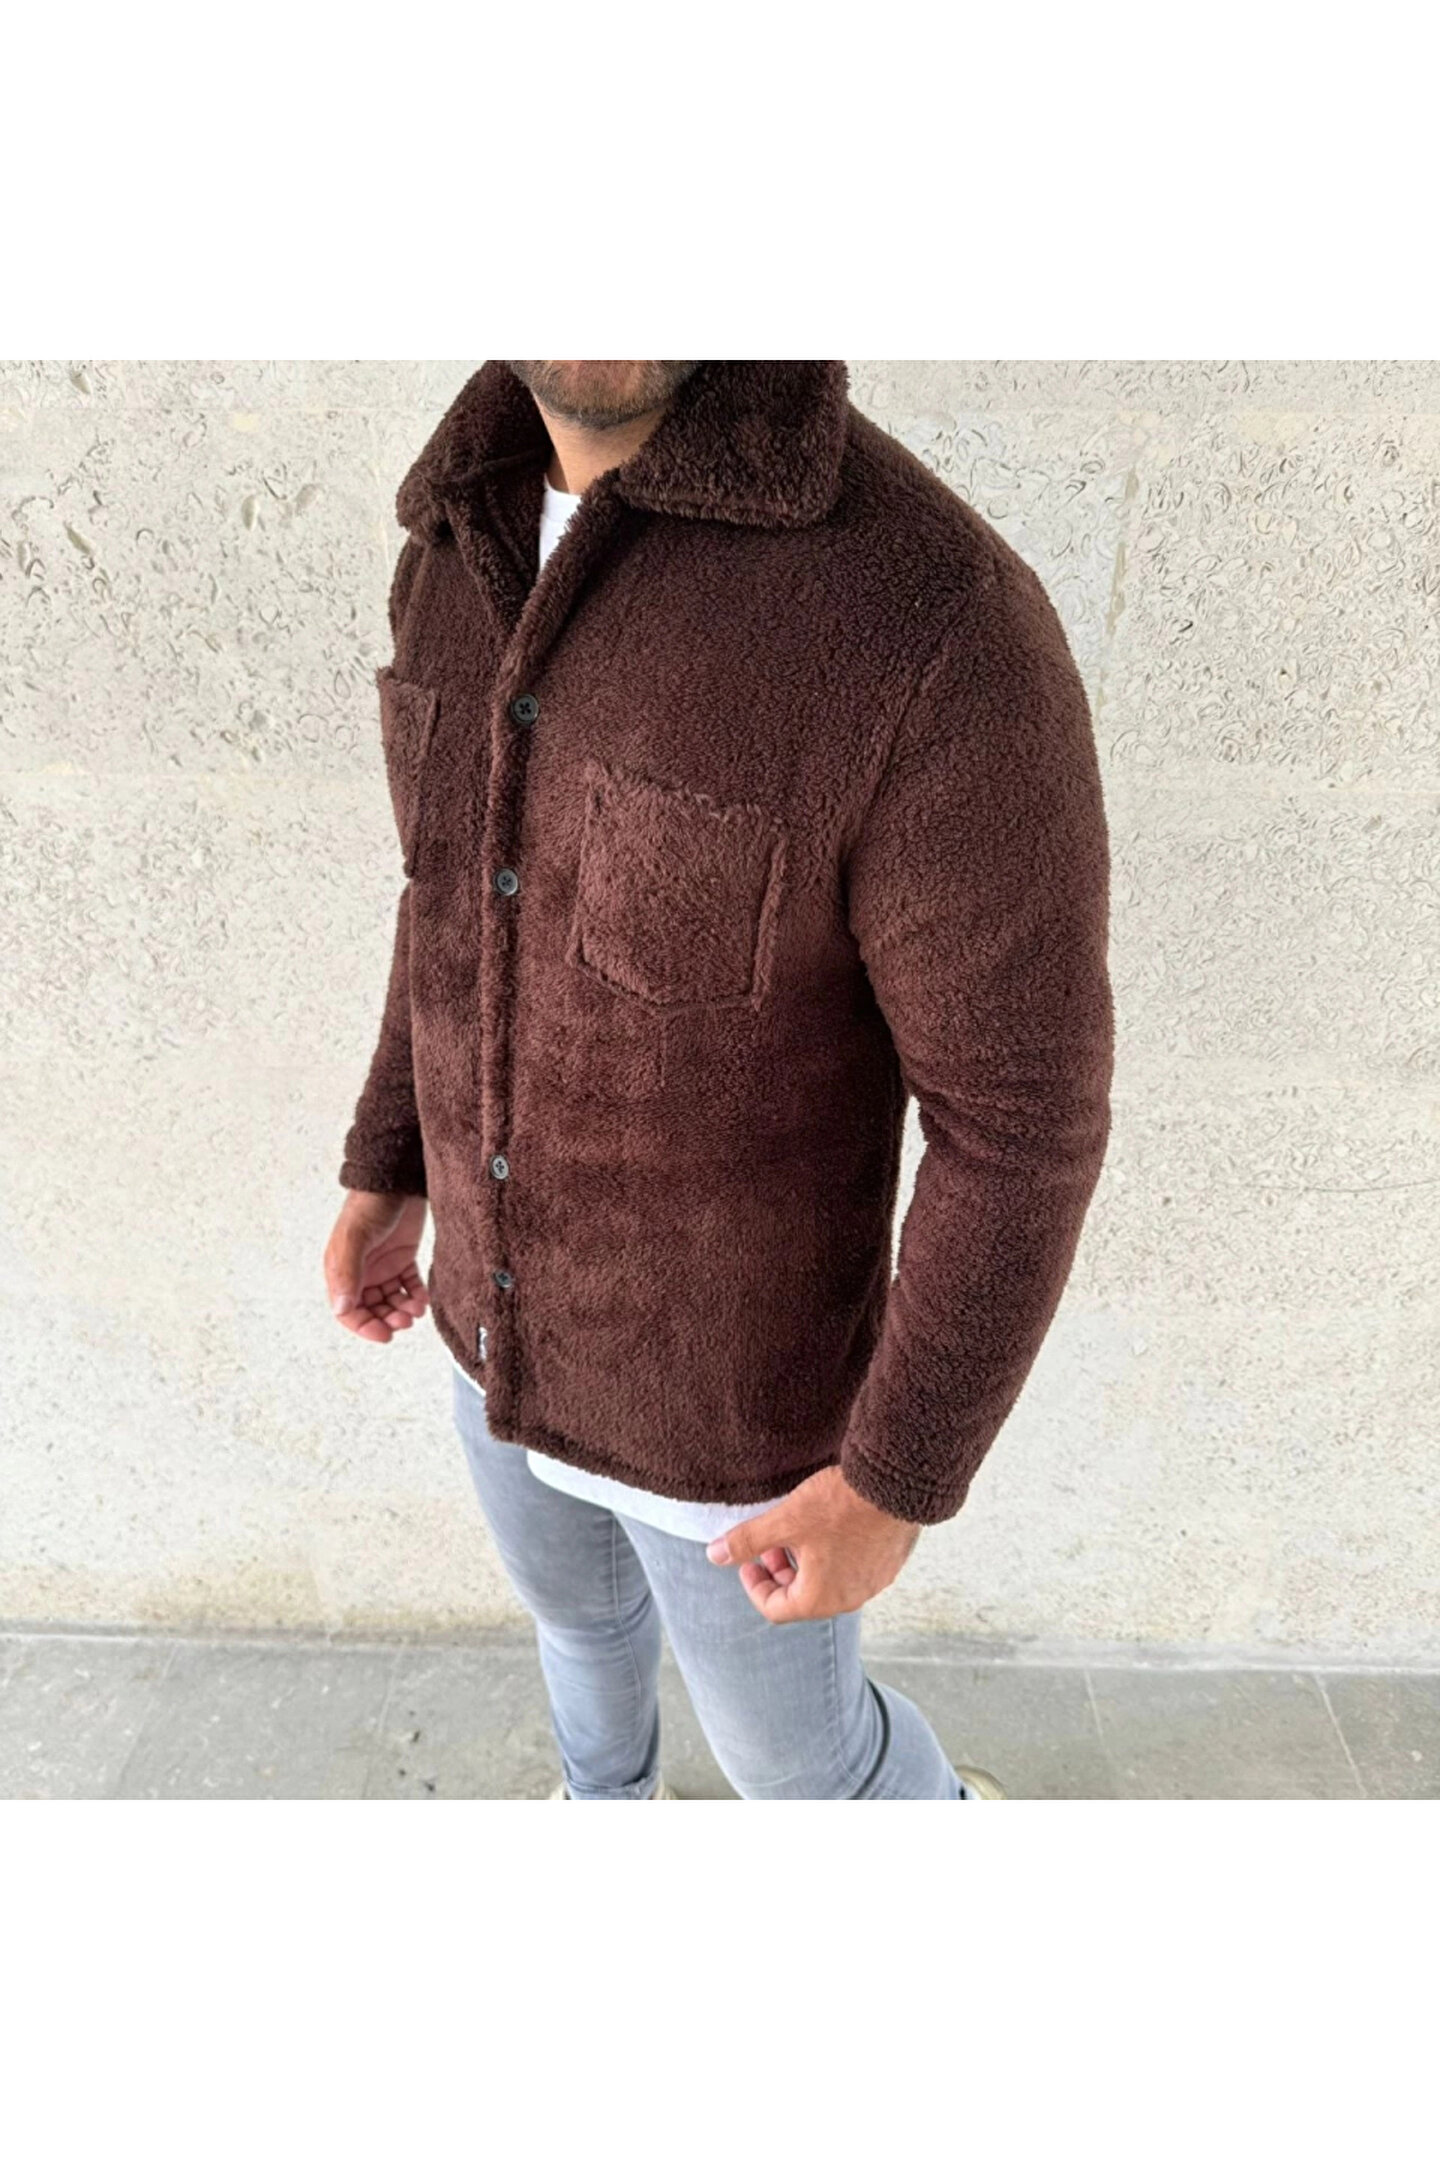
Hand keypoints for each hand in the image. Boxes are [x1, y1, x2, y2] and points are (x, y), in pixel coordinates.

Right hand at [323, 1191, 429, 1343]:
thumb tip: (342, 1308)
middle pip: (371, 1310)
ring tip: (417, 1309)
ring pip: (391, 1301)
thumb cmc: (371, 1203)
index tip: (384, 1335)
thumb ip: (348, 1272)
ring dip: (403, 1310)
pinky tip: (423, 1299)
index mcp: (340, 1269)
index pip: (347, 1311)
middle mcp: (359, 1271)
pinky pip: (408, 1286)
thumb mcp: (356, 1237)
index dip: (364, 1327)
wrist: (399, 1178)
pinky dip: (416, 1296)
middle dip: (388, 1320)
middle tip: (405, 1321)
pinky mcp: (402, 1258)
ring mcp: (382, 1265)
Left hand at [706, 1465, 919, 1623]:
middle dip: (779, 1573)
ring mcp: (873, 1583)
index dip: (754, 1586)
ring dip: (805, 1564)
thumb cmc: (839, 1505)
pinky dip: (831, 1557)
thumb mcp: (785, 1521)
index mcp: (820, 1598)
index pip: (775, 1609)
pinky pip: (851, 1570)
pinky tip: (829, 1525)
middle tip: (768, 1544)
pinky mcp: (888, 1564)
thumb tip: (714, 1555)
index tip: (746, 1560)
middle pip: (802, 1598)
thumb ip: (748, 1541)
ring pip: (828, 1583)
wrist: (895, 1484)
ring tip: (797, 1531)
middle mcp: (848, 1598)